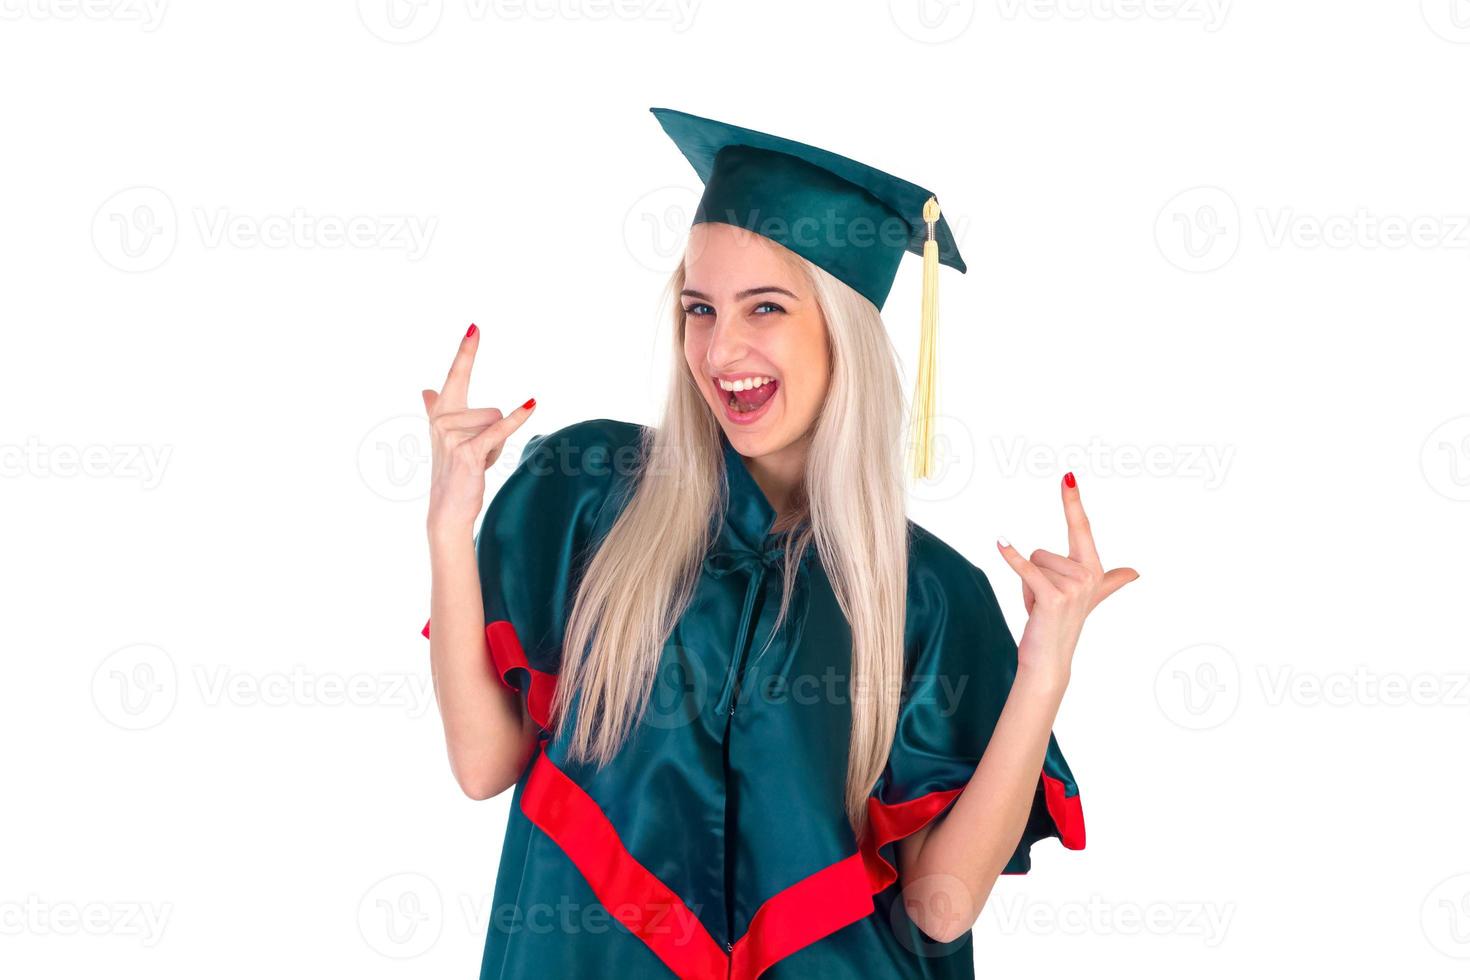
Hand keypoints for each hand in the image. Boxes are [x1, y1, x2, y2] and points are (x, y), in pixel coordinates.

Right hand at [422, 324, 535, 541]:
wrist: (446, 508)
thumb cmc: (452, 471)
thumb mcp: (444, 437)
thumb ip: (434, 410)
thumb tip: (426, 389)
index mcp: (440, 412)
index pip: (456, 374)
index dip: (467, 351)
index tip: (475, 327)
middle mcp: (442, 419)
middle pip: (490, 410)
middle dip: (492, 435)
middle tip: (474, 456)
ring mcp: (452, 435)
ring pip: (496, 424)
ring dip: (495, 447)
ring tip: (476, 463)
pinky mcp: (468, 451)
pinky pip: (499, 430)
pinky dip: (516, 420)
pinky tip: (532, 404)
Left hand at [995, 472, 1137, 683]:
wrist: (1050, 658)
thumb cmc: (1062, 623)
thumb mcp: (1090, 597)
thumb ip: (1110, 582)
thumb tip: (1135, 573)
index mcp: (1094, 569)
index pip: (1081, 527)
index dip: (1073, 501)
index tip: (1068, 476)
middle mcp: (1088, 576)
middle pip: (1042, 552)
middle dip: (1035, 576)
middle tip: (1045, 601)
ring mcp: (1073, 587)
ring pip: (1033, 563)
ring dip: (1028, 587)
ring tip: (1040, 607)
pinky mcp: (1053, 597)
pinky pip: (1026, 568)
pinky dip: (1011, 557)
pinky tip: (1000, 543)